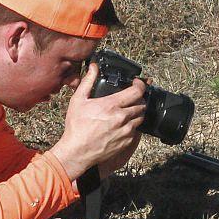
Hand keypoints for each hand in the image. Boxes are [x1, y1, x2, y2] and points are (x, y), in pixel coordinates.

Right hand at [49, 63, 145, 180]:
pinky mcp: (127, 142)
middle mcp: (122, 117)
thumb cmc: (76, 126)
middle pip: (141, 104)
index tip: (137, 83)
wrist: (77, 151)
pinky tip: (122, 125)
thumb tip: (93, 67)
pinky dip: (132, 125)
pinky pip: (136, 130)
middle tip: (130, 98)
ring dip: (136, 112)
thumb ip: (88, 81)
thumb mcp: (78, 100)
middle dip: (138, 99)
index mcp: (111, 105)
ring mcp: (126, 131)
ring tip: (126, 111)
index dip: (140, 85)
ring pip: (140, 117)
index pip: (137, 91)